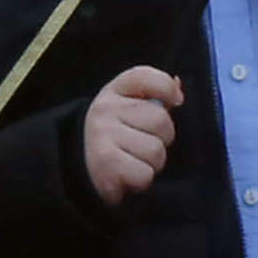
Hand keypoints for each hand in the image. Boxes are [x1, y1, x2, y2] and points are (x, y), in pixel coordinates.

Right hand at [82, 66, 182, 204]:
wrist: (79, 167)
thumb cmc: (116, 136)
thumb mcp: (129, 109)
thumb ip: (155, 97)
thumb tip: (177, 91)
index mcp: (114, 91)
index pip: (144, 77)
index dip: (167, 88)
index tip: (175, 101)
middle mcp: (105, 109)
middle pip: (161, 121)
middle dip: (162, 139)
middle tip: (144, 145)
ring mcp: (103, 135)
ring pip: (156, 151)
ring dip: (152, 164)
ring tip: (134, 161)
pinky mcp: (106, 163)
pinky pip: (145, 174)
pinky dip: (142, 180)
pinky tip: (128, 176)